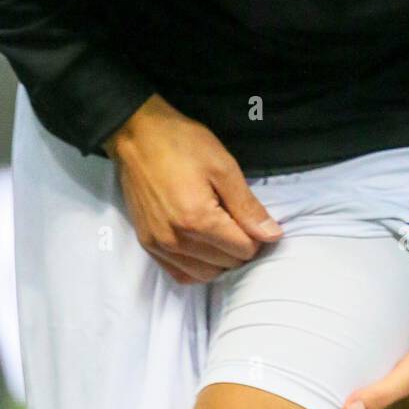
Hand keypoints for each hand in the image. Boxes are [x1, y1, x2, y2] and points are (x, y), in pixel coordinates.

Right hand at [102, 93, 282, 283]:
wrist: (136, 135)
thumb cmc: (182, 143)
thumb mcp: (223, 167)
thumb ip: (247, 206)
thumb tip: (273, 235)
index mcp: (198, 219)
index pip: (243, 250)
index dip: (256, 235)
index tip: (251, 217)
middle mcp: (176, 240)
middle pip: (226, 264)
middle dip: (239, 247)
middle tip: (237, 221)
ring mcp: (158, 245)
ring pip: (204, 274)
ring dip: (220, 260)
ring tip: (221, 232)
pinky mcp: (146, 244)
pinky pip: (179, 274)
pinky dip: (197, 267)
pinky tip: (202, 246)